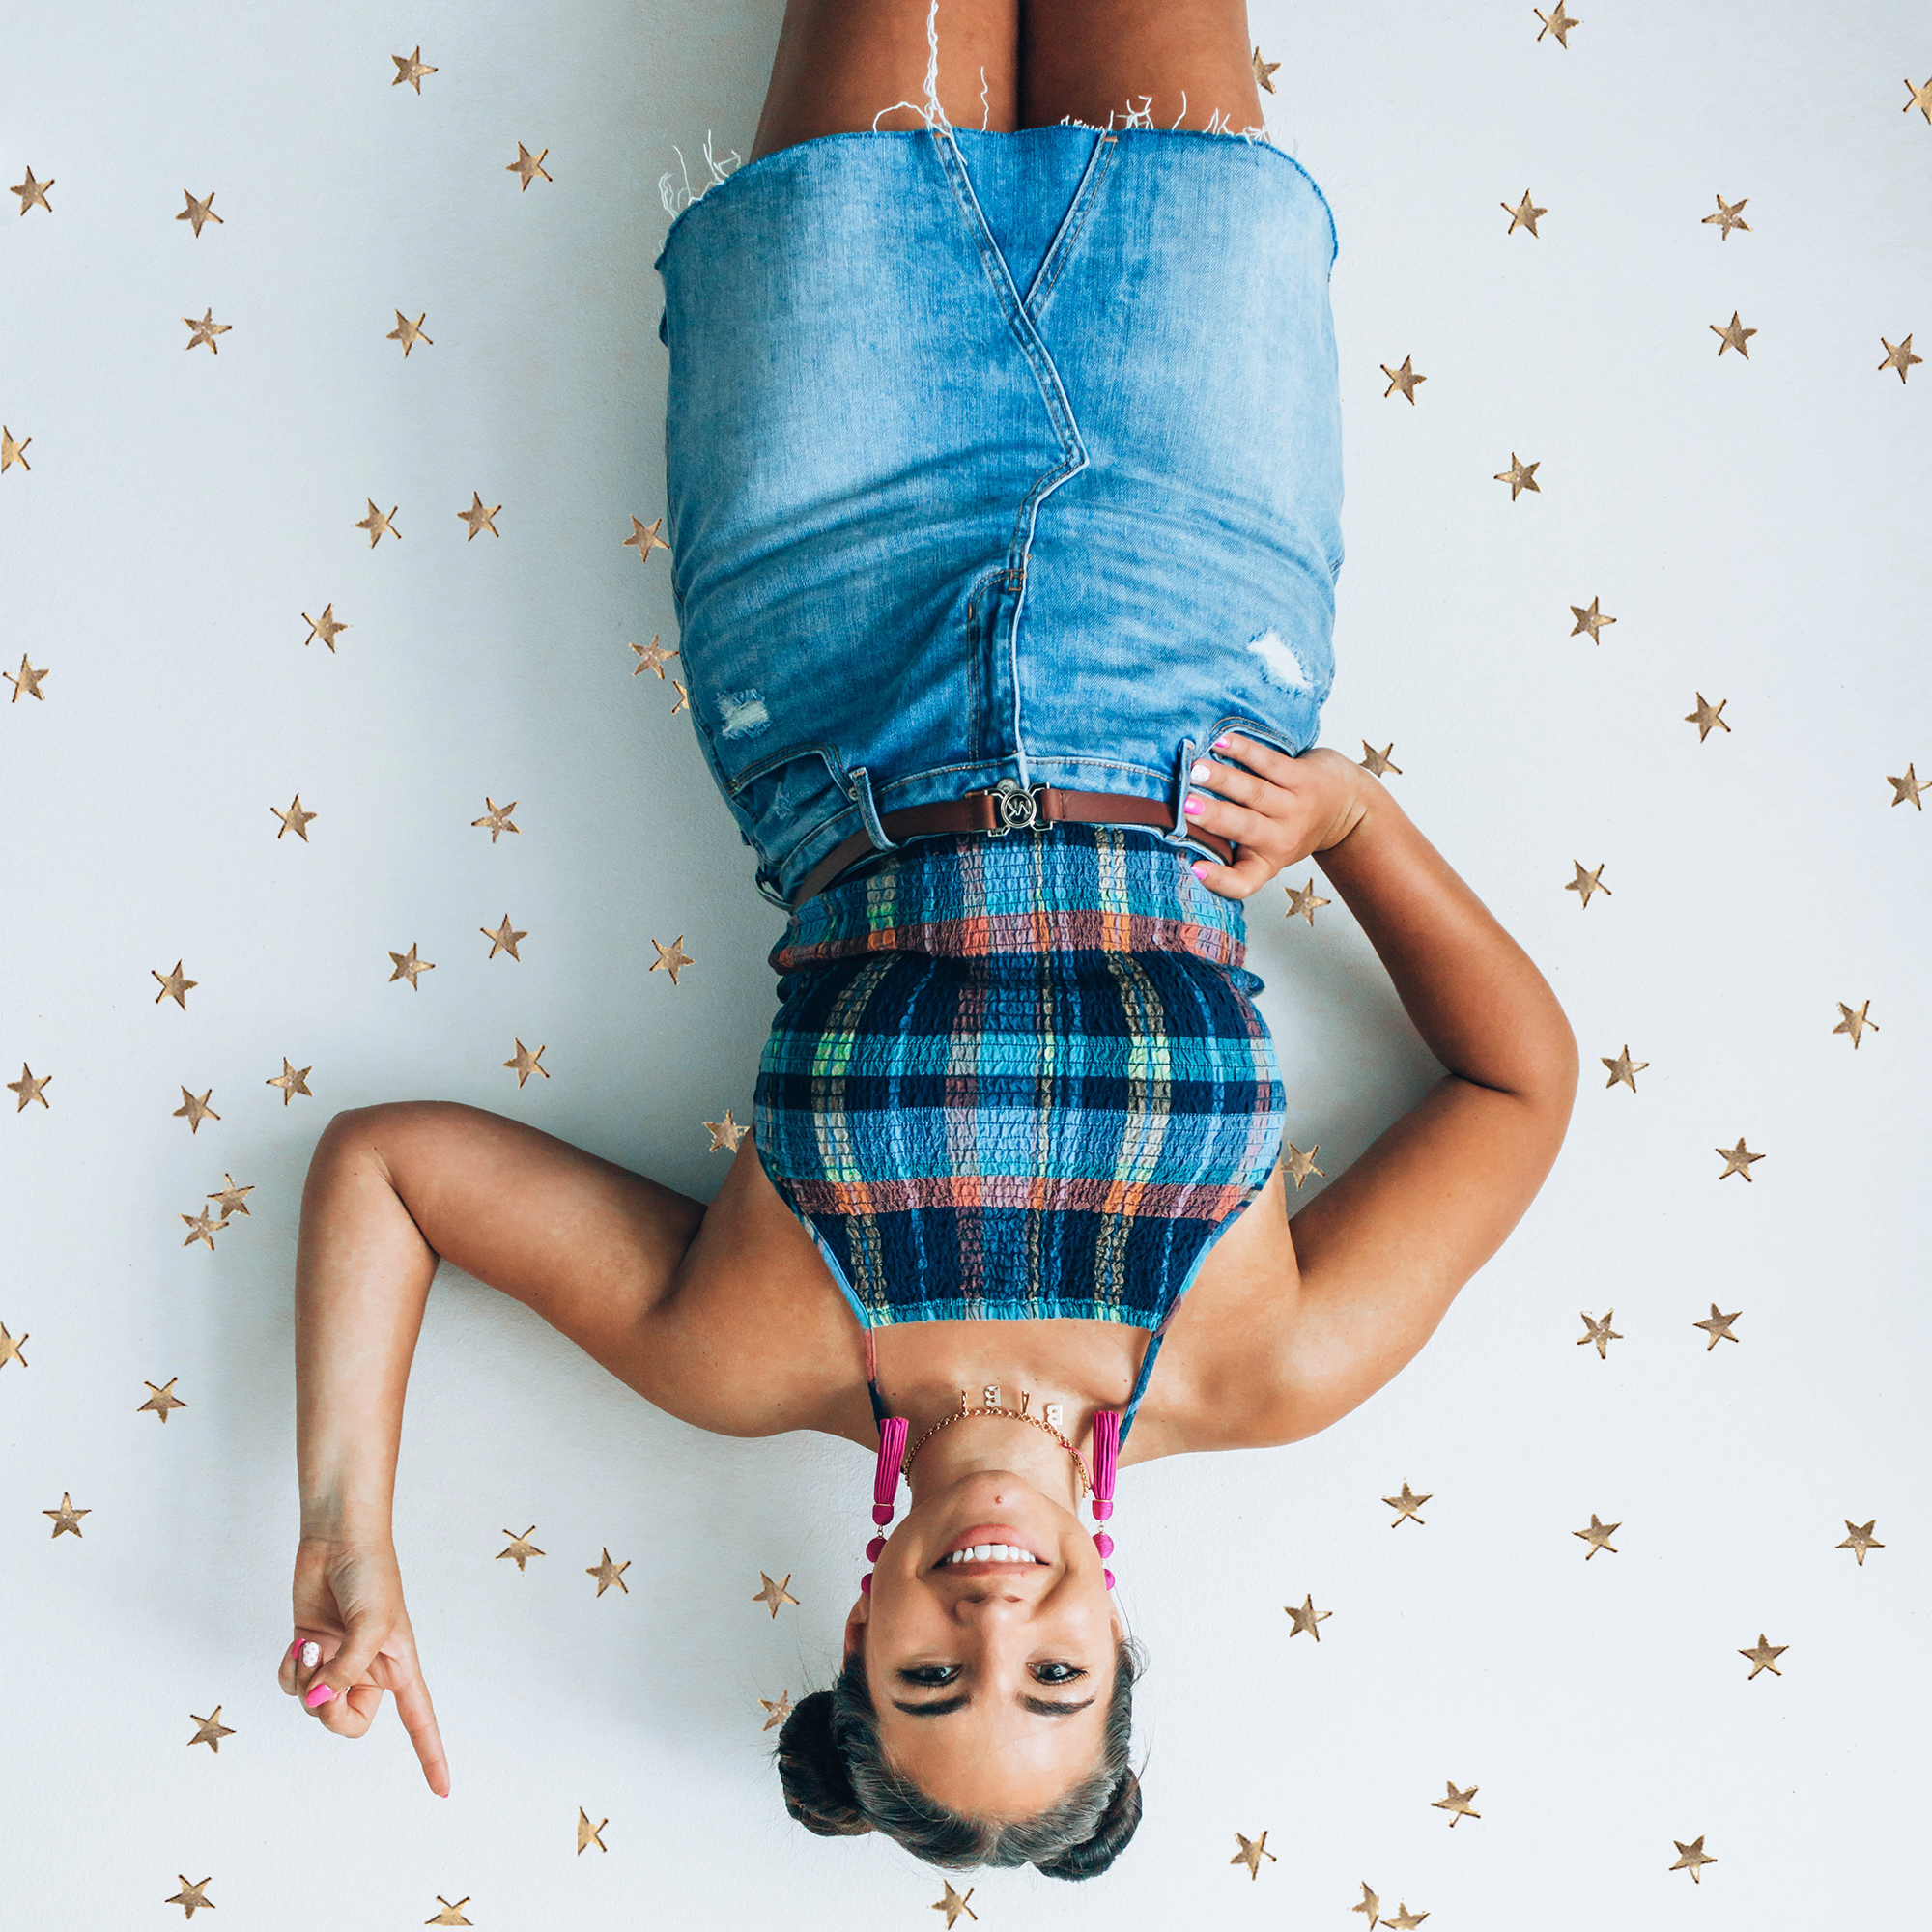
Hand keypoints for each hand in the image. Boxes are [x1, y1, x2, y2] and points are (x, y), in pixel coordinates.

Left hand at [278, 1533, 449, 1795]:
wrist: (339, 1540)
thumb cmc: (371, 1574)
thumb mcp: (372, 1626)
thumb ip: (347, 1672)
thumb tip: (318, 1703)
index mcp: (398, 1667)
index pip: (419, 1721)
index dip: (431, 1756)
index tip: (443, 1791)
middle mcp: (367, 1670)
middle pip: (348, 1723)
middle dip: (329, 1713)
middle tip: (322, 1690)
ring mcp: (335, 1662)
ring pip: (314, 1704)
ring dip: (306, 1681)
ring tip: (312, 1648)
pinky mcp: (307, 1651)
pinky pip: (291, 1685)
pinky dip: (289, 1671)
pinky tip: (298, 1645)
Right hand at [1182, 738, 1372, 899]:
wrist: (1347, 809)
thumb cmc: (1292, 827)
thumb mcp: (1267, 849)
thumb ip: (1232, 843)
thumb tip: (1181, 819)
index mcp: (1266, 863)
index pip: (1243, 882)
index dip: (1219, 879)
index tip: (1194, 869)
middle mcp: (1281, 839)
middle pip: (1244, 828)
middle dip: (1214, 816)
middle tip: (1186, 805)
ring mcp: (1294, 807)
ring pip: (1255, 792)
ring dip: (1224, 779)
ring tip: (1196, 769)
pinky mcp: (1303, 778)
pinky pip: (1270, 763)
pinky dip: (1244, 751)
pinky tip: (1222, 742)